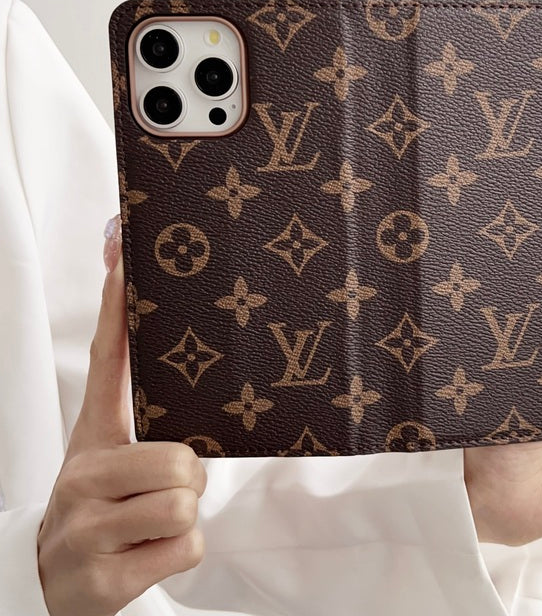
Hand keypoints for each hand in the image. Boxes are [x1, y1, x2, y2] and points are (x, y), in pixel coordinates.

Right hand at [37, 216, 206, 615]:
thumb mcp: (111, 464)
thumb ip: (142, 425)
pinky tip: (146, 557)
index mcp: (91, 440)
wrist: (55, 591)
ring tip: (151, 526)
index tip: (123, 256)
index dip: (117, 310)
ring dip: (184, 520)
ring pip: (185, 502)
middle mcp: (82, 476)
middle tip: (163, 493)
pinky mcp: (103, 579)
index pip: (105, 362)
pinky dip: (180, 554)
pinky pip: (186, 547)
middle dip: (188, 481)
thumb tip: (172, 384)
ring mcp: (87, 530)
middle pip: (181, 460)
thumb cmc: (102, 514)